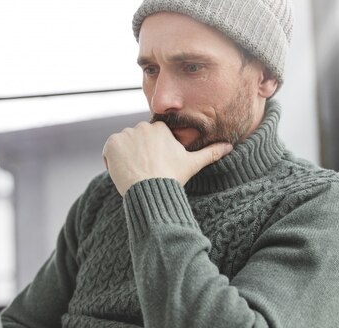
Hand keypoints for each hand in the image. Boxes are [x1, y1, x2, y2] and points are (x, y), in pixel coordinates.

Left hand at [102, 121, 232, 195]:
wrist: (151, 189)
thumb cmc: (172, 177)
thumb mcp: (193, 164)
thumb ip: (210, 153)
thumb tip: (230, 146)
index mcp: (160, 128)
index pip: (150, 139)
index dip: (151, 155)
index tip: (155, 168)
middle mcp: (142, 126)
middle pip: (136, 142)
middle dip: (138, 156)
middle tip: (145, 173)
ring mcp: (125, 134)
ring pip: (123, 146)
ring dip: (125, 158)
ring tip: (135, 174)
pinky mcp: (112, 143)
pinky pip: (109, 151)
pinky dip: (112, 161)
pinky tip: (123, 173)